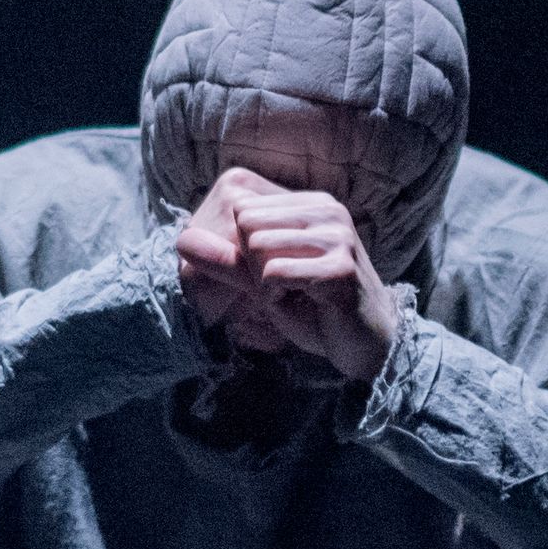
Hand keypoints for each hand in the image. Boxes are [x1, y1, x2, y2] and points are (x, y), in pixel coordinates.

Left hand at [178, 166, 398, 381]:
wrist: (368, 345)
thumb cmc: (317, 311)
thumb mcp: (264, 281)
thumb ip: (226, 261)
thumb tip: (179, 240)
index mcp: (311, 203)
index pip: (243, 207)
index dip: (243, 250)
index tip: (275, 274)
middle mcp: (327, 210)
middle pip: (246, 224)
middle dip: (252, 266)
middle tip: (285, 289)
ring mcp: (337, 236)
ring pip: (258, 248)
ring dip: (265, 284)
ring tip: (296, 296)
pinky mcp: (340, 268)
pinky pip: (275, 275)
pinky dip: (277, 299)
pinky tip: (304, 306)